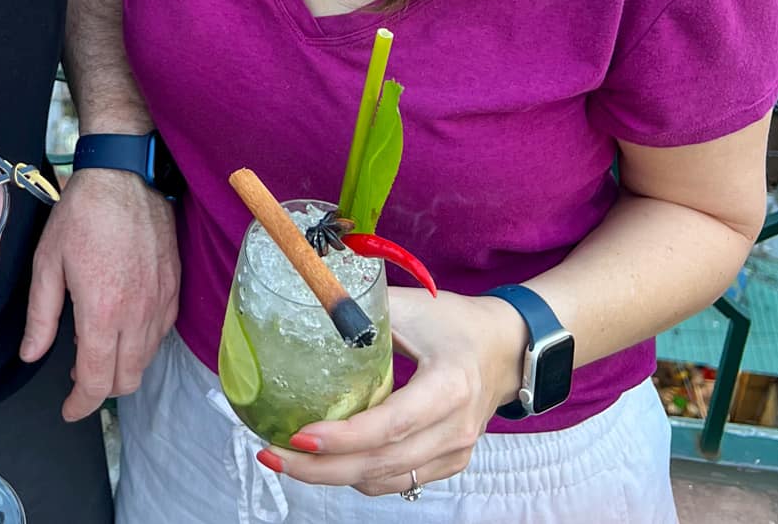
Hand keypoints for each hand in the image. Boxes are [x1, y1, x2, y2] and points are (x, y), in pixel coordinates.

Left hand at [20, 169, 178, 420]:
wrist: (125, 175)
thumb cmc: (83, 214)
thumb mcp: (47, 262)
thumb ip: (41, 316)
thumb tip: (32, 355)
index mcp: (102, 312)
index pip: (96, 381)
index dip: (80, 405)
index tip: (69, 409)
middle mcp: (137, 314)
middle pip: (126, 380)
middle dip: (101, 390)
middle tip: (79, 379)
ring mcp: (161, 301)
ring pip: (146, 359)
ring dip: (122, 367)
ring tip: (98, 349)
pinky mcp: (174, 287)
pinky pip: (162, 332)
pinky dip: (142, 343)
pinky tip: (124, 326)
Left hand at [261, 288, 524, 496]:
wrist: (505, 348)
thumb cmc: (453, 321)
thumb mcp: (410, 306)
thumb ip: (361, 309)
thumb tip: (307, 298)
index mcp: (448, 386)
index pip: (392, 424)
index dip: (344, 437)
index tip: (299, 435)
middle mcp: (455, 429)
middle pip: (382, 464)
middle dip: (322, 468)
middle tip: (272, 454)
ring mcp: (455, 453)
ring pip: (386, 479)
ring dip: (334, 476)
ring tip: (287, 458)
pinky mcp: (450, 463)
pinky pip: (399, 480)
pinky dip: (359, 475)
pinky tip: (326, 460)